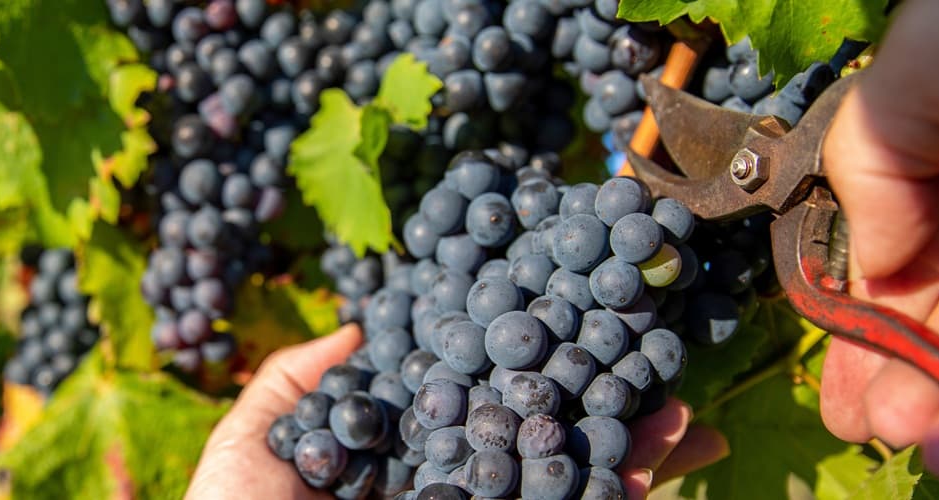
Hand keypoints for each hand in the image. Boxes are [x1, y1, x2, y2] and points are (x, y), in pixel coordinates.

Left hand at [184, 325, 728, 498]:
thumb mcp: (256, 439)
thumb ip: (299, 382)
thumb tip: (355, 325)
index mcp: (404, 452)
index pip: (474, 396)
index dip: (520, 356)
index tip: (568, 309)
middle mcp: (451, 482)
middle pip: (537, 432)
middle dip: (598, 396)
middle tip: (658, 354)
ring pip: (566, 476)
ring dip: (629, 447)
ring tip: (682, 409)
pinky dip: (614, 492)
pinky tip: (651, 467)